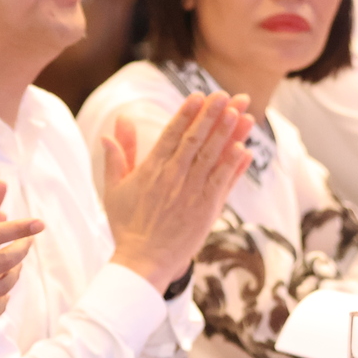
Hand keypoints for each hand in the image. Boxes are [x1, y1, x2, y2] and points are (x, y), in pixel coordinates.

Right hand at [102, 93, 252, 292]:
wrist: (143, 262)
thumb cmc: (127, 226)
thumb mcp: (114, 188)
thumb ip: (117, 156)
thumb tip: (113, 128)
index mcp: (151, 170)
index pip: (172, 135)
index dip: (186, 114)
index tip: (198, 95)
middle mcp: (173, 178)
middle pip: (196, 140)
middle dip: (211, 115)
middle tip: (225, 95)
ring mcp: (192, 193)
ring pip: (213, 157)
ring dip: (228, 134)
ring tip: (240, 113)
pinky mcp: (207, 210)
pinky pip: (223, 183)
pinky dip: (234, 166)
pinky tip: (244, 149)